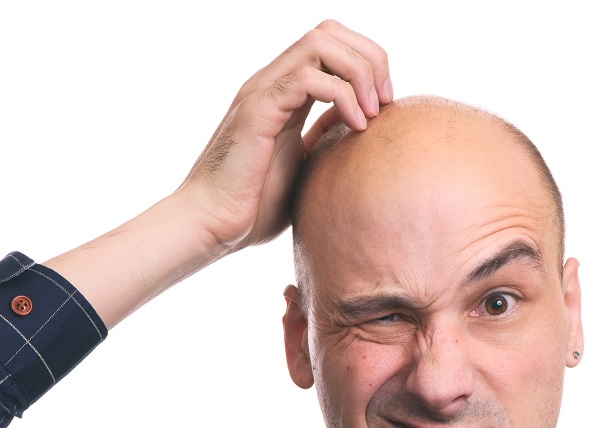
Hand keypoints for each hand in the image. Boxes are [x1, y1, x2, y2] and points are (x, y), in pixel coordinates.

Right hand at [179, 19, 393, 252]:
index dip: (368, 61)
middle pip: (329, 32)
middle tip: (384, 102)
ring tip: (371, 113)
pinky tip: (356, 127)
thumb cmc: (253, 206)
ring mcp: (262, 92)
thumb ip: (324, 135)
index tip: (385, 103)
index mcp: (285, 93)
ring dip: (358, 72)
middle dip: (370, 58)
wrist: (212, 225)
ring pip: (320, 43)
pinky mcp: (258, 111)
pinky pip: (307, 79)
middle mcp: (272, 82)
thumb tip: (358, 117)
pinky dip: (343, 96)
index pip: (331, 44)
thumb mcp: (304, 164)